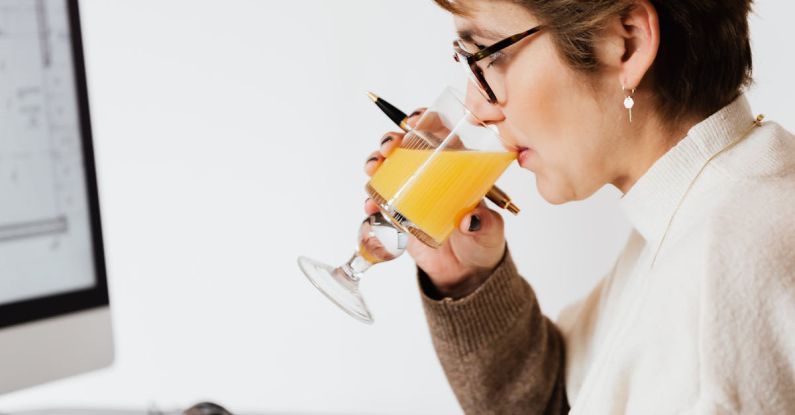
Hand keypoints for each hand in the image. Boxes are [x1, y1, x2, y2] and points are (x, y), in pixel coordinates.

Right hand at [363, 109, 505, 297]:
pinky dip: (372, 200)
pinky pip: (380, 199)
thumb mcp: (489, 231)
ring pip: (389, 167)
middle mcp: (432, 174)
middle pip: (406, 145)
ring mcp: (413, 191)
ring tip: (374, 168)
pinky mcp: (400, 213)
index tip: (414, 122)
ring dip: (375, 161)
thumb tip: (468, 220)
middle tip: (388, 148)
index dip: (425, 120)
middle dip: (391, 139)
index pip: (440, 132)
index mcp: (457, 167)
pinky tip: (370, 207)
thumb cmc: (482, 242)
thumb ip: (484, 225)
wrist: (465, 272)